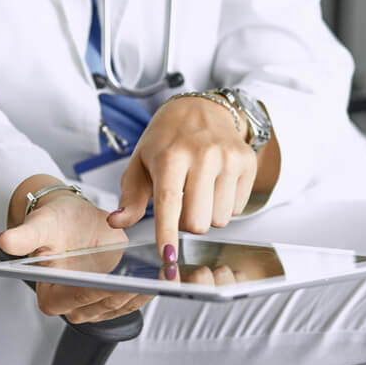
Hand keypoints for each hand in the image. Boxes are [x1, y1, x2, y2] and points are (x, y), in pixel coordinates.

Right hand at [0, 175, 152, 322]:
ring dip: (146, 292)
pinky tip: (167, 276)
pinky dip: (150, 289)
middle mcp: (72, 308)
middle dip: (130, 290)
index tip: (120, 279)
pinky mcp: (114, 301)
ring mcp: (95, 308)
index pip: (77, 295)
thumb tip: (5, 241)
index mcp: (50, 295)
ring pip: (125, 304)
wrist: (72, 219)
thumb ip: (25, 236)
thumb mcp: (40, 224)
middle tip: (154, 278)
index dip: (99, 288)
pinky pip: (135, 299)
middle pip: (106, 302)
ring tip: (166, 277)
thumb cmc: (54, 222)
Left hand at [108, 96, 257, 258]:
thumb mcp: (140, 163)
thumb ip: (130, 197)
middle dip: (187, 223)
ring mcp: (229, 158)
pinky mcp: (247, 163)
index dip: (167, 233)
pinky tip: (216, 184)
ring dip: (207, 214)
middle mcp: (203, 154)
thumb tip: (117, 222)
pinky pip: (237, 209)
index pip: (169, 202)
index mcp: (171, 155)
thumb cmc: (166, 140)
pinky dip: (225, 205)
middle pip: (197, 221)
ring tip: (199, 190)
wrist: (201, 109)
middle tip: (182, 202)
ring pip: (219, 219)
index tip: (167, 255)